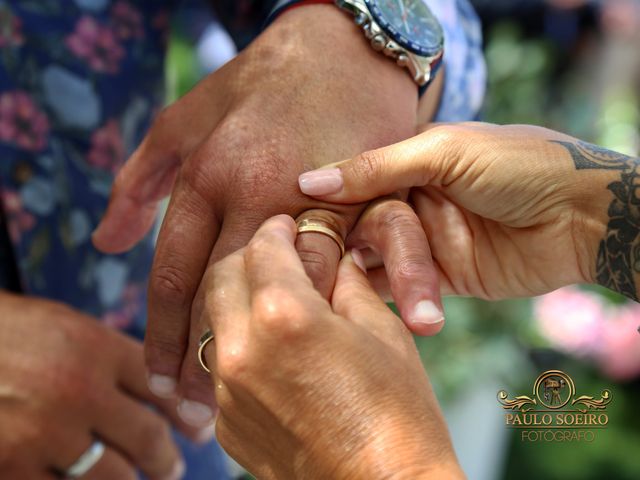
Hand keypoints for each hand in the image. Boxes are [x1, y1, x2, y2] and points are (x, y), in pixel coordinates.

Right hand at [0, 292, 206, 479]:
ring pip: (112, 475)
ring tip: (137, 477)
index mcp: (95, 347)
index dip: (188, 412)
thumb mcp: (66, 327)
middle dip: (166, 458)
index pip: (162, 387)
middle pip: (147, 437)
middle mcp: (76, 389)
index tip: (199, 429)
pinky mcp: (11, 466)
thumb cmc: (11, 334)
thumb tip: (163, 387)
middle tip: (172, 465)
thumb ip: (113, 356)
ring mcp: (43, 432)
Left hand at [92, 5, 429, 420]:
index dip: (163, 333)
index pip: (175, 275)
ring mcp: (316, 201)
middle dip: (204, 357)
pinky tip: (313, 349)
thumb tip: (108, 242)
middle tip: (194, 407)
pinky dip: (330, 312)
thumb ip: (141, 178)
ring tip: (247, 394)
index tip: (162, 377)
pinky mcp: (367, 203)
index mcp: (211, 174)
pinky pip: (346, 271)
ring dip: (267, 347)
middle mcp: (258, 194)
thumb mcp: (188, 115)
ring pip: (285, 293)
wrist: (347, 51)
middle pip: (223, 296)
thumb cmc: (264, 83)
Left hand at [201, 215, 462, 479]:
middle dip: (247, 258)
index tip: (286, 227)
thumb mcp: (382, 330)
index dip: (277, 229)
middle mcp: (243, 349)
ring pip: (214, 320)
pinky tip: (273, 354)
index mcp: (285, 315)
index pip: (262, 247)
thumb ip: (348, 283)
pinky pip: (219, 367)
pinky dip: (240, 347)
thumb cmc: (397, 414)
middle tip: (276, 259)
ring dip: (238, 302)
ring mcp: (228, 391)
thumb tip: (334, 258)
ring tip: (274, 306)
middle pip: (222, 276)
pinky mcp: (227, 423)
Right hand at [298, 122, 614, 299]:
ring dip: (370, 277)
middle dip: (349, 246)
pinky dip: (387, 298)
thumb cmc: (519, 165)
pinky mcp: (444, 279)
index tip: (293, 226)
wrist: (583, 214)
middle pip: (361, 226)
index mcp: (408, 161)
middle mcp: (411, 200)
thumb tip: (309, 182)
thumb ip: (378, 167)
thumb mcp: (445, 153)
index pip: (350, 184)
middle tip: (322, 269)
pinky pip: (403, 289)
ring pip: (378, 260)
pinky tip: (366, 306)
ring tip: (376, 298)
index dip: (326, 205)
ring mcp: (426, 241)